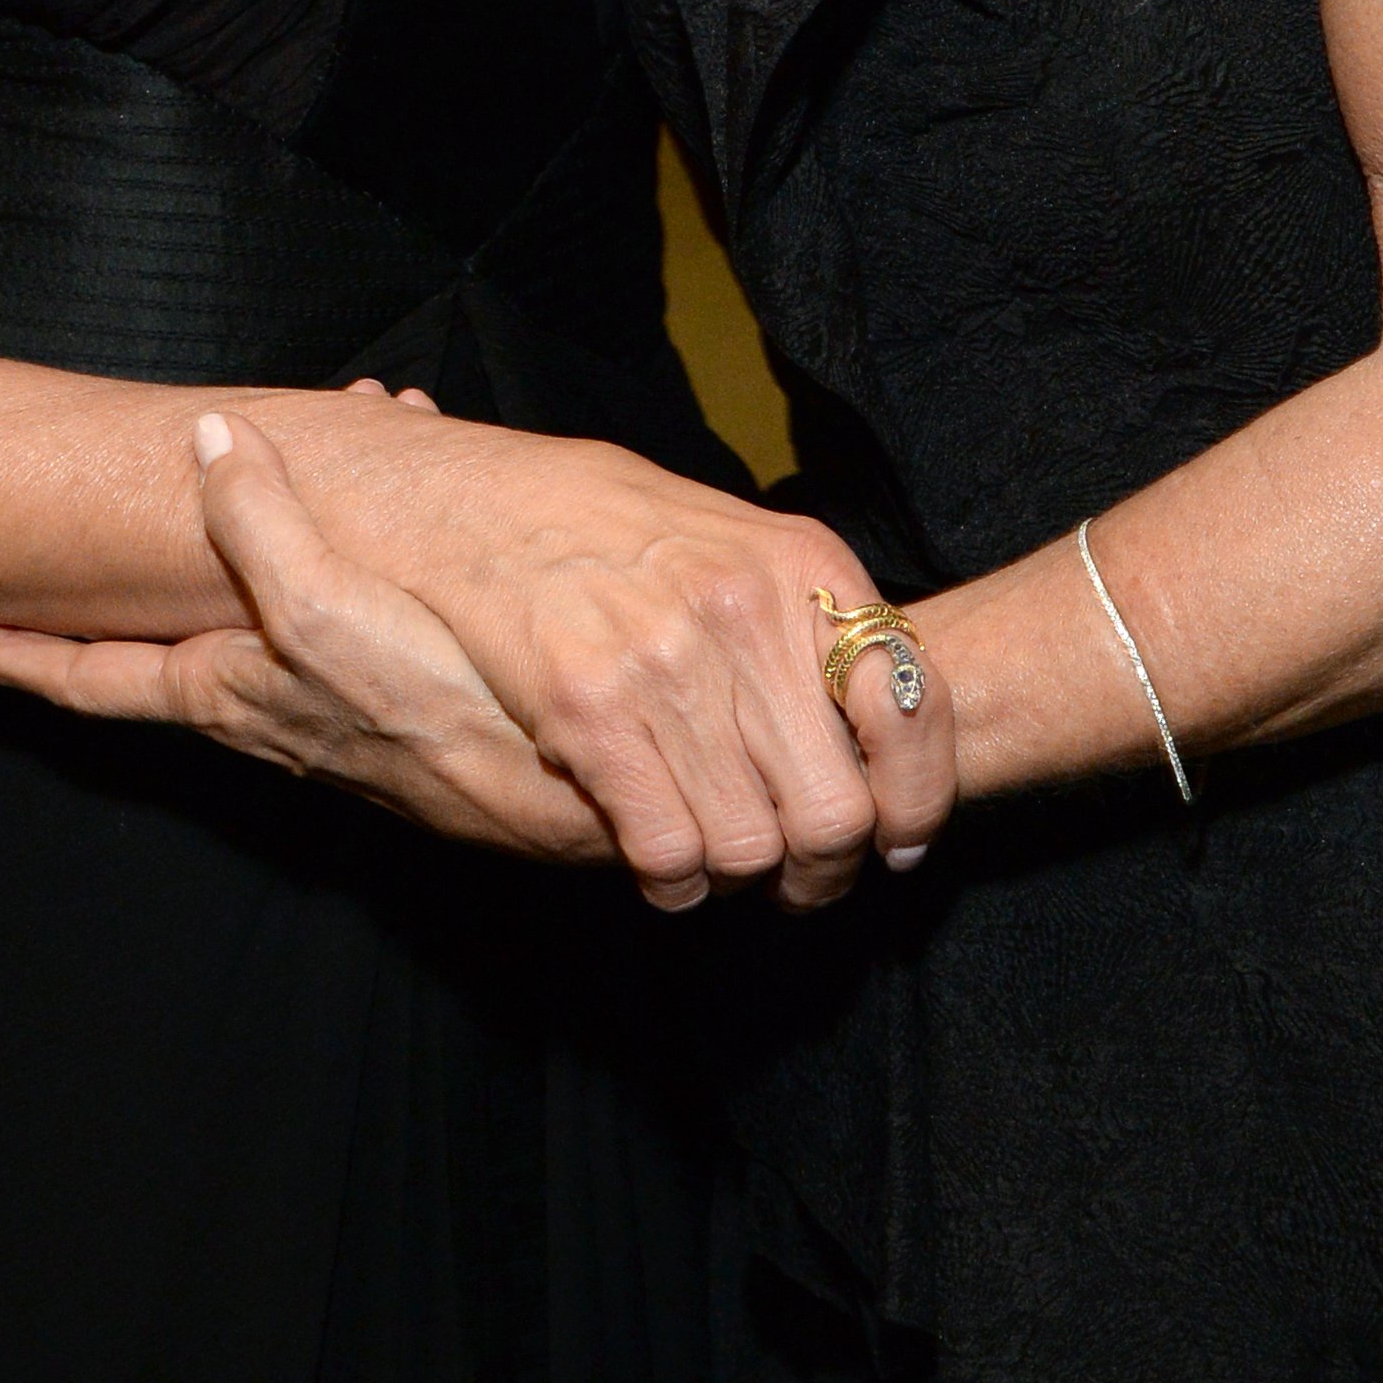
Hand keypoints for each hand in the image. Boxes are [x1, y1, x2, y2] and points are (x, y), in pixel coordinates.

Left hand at [0, 414, 615, 862]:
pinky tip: (411, 493)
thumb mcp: (330, 616)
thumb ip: (264, 530)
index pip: (90, 679)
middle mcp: (268, 708)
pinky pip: (349, 602)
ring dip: (268, 528)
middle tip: (128, 489)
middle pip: (171, 635)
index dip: (11, 657)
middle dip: (145, 561)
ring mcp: (335, 709)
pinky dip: (353, 541)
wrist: (577, 793)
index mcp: (230, 692)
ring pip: (270, 604)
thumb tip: (209, 437)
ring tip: (312, 435)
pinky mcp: (403, 702)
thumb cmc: (443, 714)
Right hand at [265, 389, 954, 912]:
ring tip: (720, 863)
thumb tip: (874, 716)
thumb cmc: (602, 525)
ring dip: (740, 880)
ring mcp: (666, 661)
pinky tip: (663, 864)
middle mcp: (746, 610)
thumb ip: (798, 617)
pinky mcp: (590, 713)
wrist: (466, 500)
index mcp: (801, 563)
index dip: (917, 800)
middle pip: (834, 808)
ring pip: (751, 846)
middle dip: (824, 868)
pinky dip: (673, 881)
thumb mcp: (729, 536)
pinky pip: (669, 850)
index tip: (899, 841)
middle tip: (803, 879)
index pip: (912, 709)